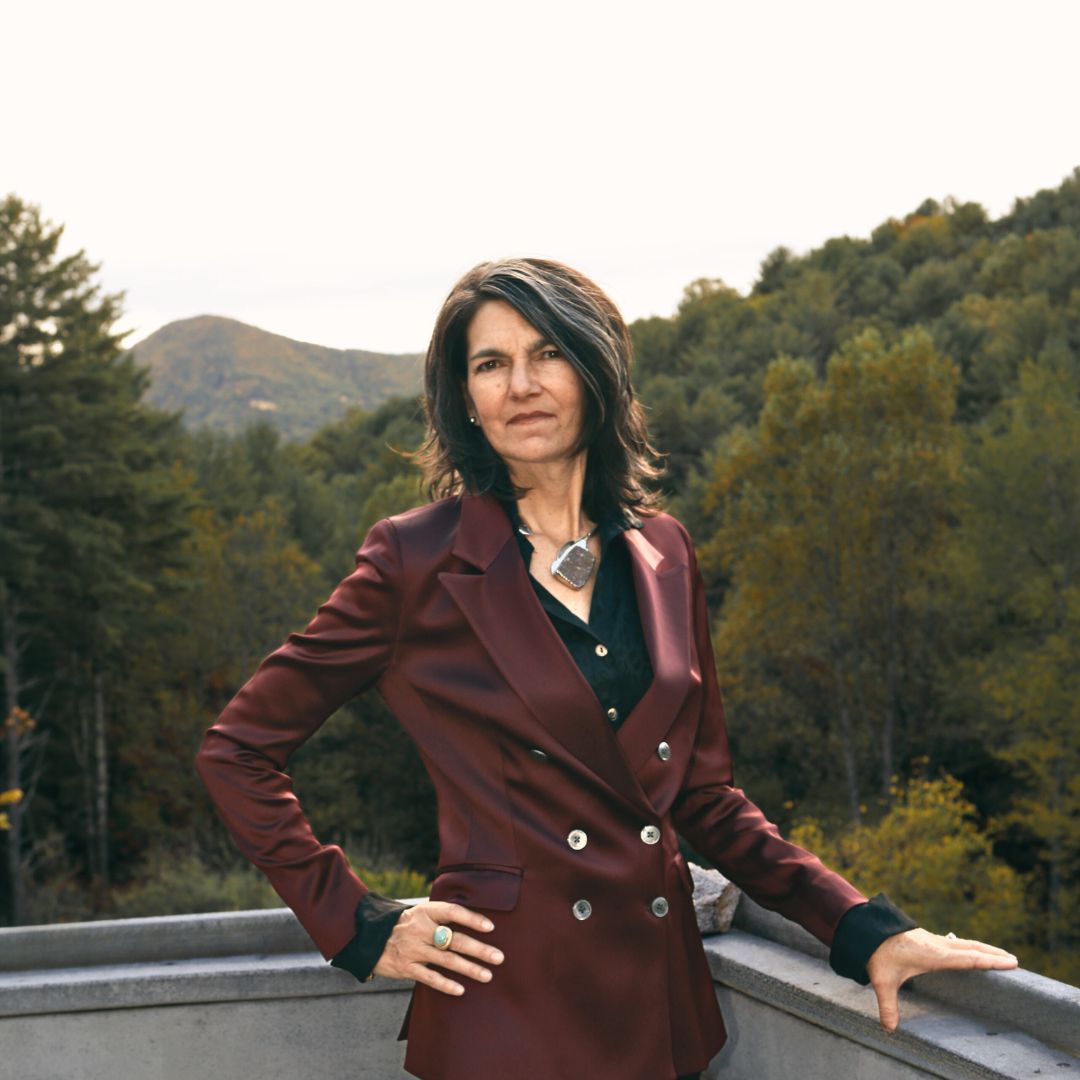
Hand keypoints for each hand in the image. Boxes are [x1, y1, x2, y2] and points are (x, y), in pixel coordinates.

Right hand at [371, 900, 504, 995]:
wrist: (370, 936)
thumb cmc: (406, 924)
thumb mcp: (421, 912)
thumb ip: (443, 917)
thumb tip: (475, 920)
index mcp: (426, 912)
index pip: (452, 912)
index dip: (472, 919)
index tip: (491, 927)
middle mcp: (421, 929)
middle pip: (454, 939)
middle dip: (478, 949)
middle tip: (499, 957)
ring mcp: (413, 949)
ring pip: (446, 960)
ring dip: (469, 968)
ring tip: (487, 975)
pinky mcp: (406, 967)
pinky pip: (429, 977)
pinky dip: (445, 984)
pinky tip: (461, 989)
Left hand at [866, 928, 1018, 1031]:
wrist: (866, 927)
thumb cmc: (877, 953)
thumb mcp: (882, 980)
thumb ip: (888, 1006)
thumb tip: (889, 1029)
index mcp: (934, 954)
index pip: (968, 958)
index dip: (990, 961)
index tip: (1011, 962)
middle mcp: (937, 944)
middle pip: (972, 947)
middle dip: (993, 954)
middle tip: (1014, 960)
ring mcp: (933, 939)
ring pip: (964, 943)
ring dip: (982, 948)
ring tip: (998, 954)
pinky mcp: (927, 938)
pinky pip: (954, 942)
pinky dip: (968, 946)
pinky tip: (969, 951)